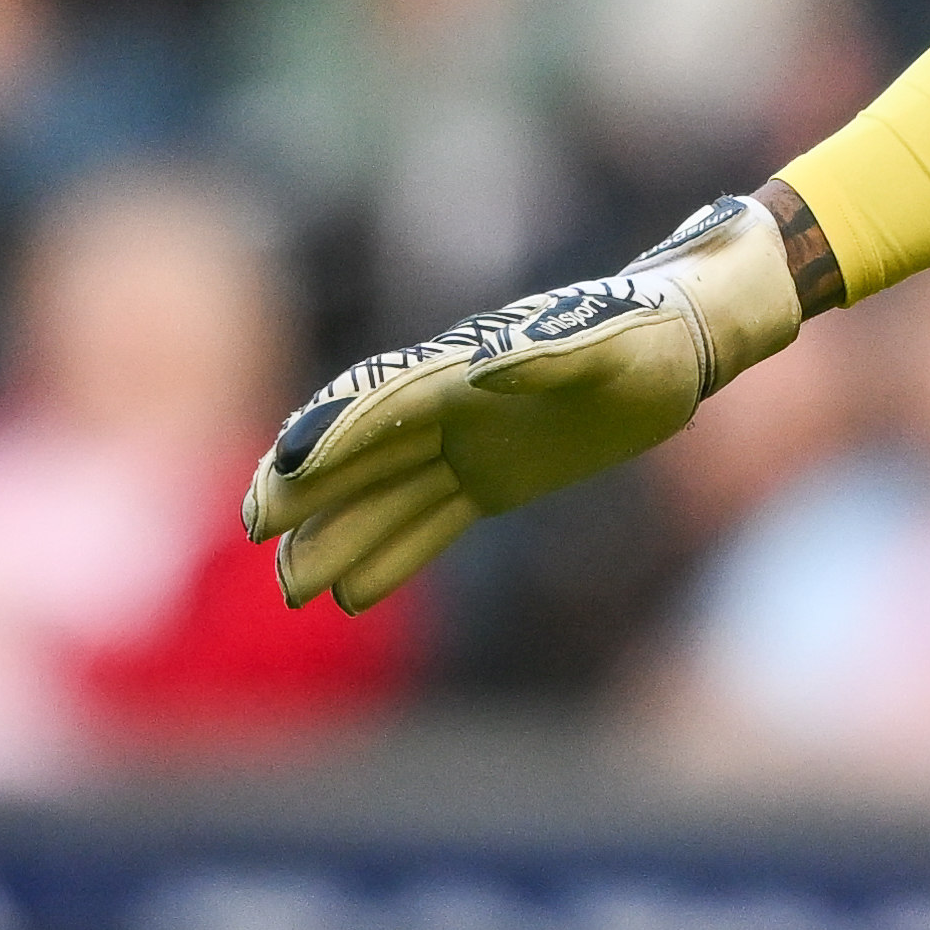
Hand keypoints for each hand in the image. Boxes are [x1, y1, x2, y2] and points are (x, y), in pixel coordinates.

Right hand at [241, 193, 808, 610]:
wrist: (675, 342)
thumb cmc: (646, 335)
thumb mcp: (609, 344)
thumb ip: (547, 355)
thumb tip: (482, 366)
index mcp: (466, 369)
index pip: (383, 405)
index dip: (331, 435)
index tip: (282, 468)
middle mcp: (450, 406)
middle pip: (361, 451)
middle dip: (306, 488)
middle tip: (253, 526)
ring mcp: (465, 444)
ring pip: (384, 496)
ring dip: (336, 534)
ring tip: (288, 585)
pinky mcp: (491, 479)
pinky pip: (430, 520)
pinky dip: (391, 553)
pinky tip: (351, 593)